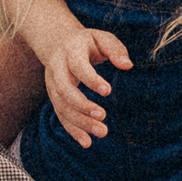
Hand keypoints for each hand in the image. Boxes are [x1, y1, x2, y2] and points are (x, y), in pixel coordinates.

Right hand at [37, 25, 132, 150]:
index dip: (91, 79)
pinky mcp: (55, 97)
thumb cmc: (89, 42)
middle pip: (64, 90)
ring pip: (62, 106)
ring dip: (80, 122)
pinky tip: (87, 142)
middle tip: (103, 117)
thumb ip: (115, 49)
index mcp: (70, 51)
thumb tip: (128, 66)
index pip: (78, 66)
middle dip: (82, 105)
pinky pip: (61, 116)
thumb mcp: (102, 38)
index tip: (108, 91)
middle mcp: (57, 69)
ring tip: (102, 132)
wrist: (60, 43)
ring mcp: (53, 85)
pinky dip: (72, 130)